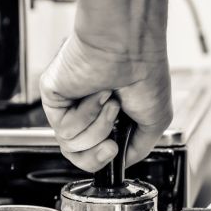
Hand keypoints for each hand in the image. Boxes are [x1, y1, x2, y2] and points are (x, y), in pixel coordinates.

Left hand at [40, 0, 171, 172]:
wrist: (128, 49)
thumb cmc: (145, 74)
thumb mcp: (156, 121)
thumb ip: (138, 148)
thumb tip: (121, 160)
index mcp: (110, 116)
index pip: (96, 153)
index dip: (104, 159)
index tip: (115, 149)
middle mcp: (88, 111)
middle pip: (80, 156)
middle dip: (98, 152)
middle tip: (112, 137)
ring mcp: (70, 105)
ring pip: (72, 146)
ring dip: (98, 127)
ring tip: (110, 103)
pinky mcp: (54, 97)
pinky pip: (64, 129)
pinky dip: (85, 114)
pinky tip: (96, 94)